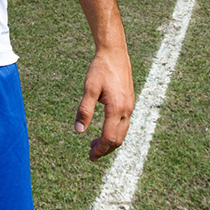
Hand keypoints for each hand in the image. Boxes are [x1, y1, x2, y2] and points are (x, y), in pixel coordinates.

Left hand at [74, 45, 134, 160]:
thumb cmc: (100, 69)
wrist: (114, 52)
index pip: (109, 138)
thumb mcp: (89, 89)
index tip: (90, 156)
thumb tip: (79, 130)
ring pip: (122, 132)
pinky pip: (124, 124)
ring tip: (95, 143)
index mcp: (117, 109)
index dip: (100, 150)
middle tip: (91, 154)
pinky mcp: (129, 102)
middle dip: (105, 149)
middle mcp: (126, 110)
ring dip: (110, 141)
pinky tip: (104, 129)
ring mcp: (130, 106)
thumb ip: (84, 110)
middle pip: (118, 139)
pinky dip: (115, 132)